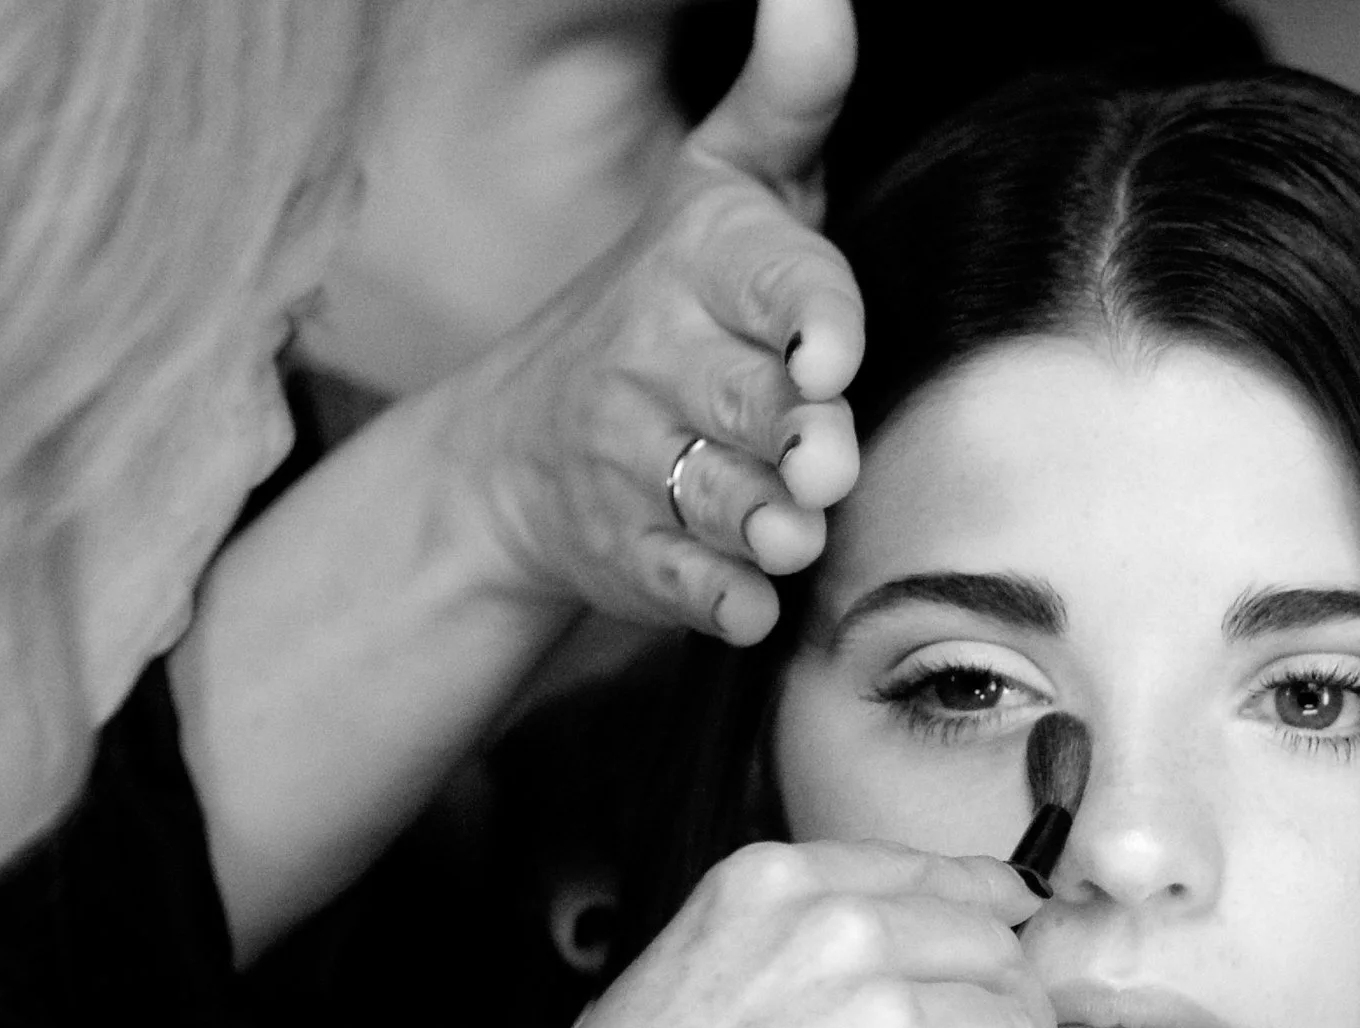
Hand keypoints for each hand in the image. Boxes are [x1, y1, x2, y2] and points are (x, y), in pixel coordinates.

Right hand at [444, 0, 862, 651]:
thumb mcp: (731, 181)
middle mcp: (659, 358)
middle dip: (797, 438)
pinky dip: (726, 602)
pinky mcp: (633, 555)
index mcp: (701, 260)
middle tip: (824, 461)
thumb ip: (793, 94)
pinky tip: (753, 600)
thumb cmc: (681, 300)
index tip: (830, 357)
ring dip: (771, 525)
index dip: (809, 318)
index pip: (773, 279)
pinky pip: (690, 588)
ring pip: (726, 500)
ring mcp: (637, 463)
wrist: (530, 448)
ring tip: (794, 529)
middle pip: (754, 405)